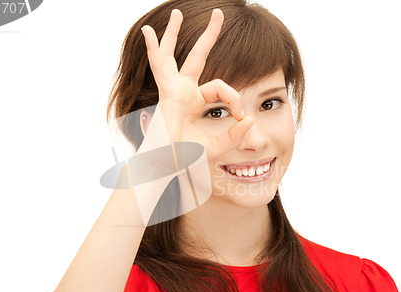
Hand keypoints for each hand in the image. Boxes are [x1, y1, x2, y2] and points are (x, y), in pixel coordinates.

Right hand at [140, 8, 253, 158]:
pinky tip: (150, 31)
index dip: (235, 98)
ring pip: (175, 54)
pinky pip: (160, 66)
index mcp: (197, 101)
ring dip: (175, 33)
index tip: (240, 116)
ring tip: (179, 12)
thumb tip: (250, 119)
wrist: (167, 166)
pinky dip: (154, 48)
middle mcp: (185, 90)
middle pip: (198, 55)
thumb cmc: (186, 157)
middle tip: (219, 12)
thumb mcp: (216, 146)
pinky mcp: (167, 92)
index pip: (223, 87)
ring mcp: (174, 89)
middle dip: (208, 34)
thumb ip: (233, 135)